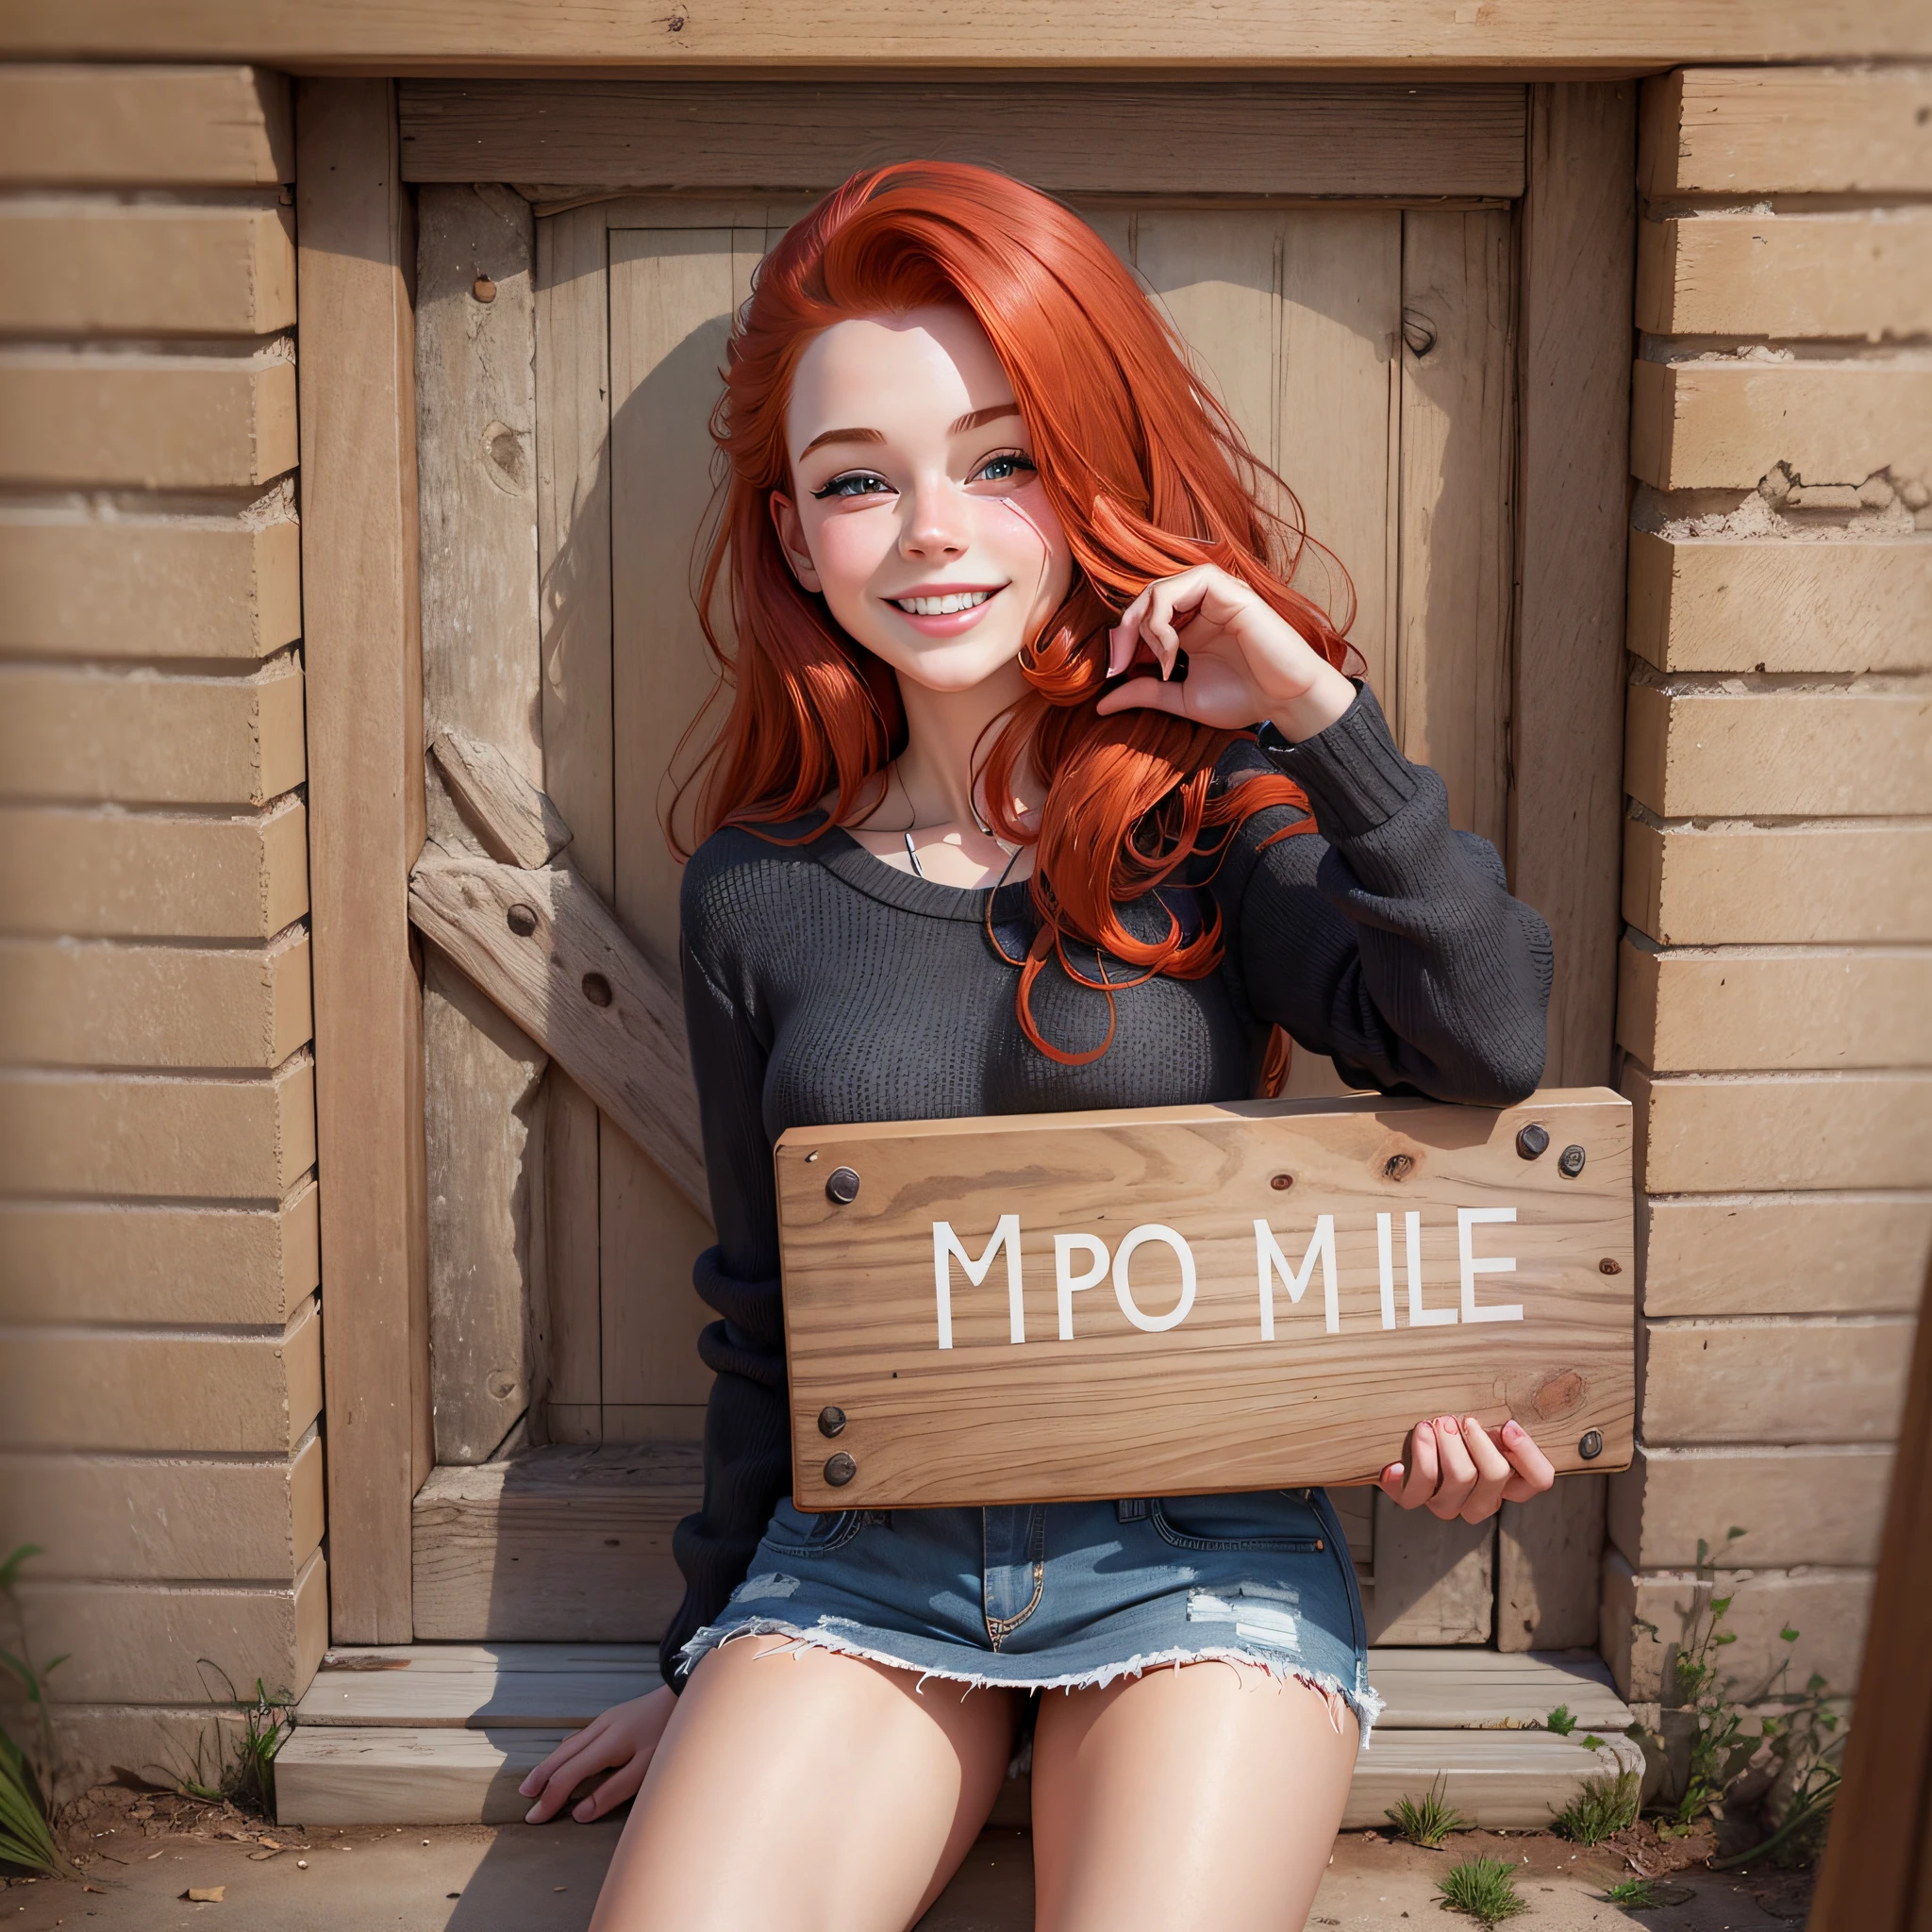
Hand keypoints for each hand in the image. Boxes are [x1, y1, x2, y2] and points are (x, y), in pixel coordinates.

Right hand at [518, 1686, 676, 1822]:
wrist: (683, 1694)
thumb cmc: (669, 1735)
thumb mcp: (646, 1769)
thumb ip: (613, 1791)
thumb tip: (579, 1813)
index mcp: (606, 1743)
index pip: (568, 1775)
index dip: (550, 1798)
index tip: (535, 1818)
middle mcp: (599, 1729)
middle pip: (561, 1757)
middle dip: (541, 1780)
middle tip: (525, 1801)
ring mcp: (605, 1722)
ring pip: (567, 1746)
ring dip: (549, 1765)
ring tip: (534, 1783)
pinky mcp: (612, 1719)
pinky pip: (578, 1738)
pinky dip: (564, 1753)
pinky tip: (563, 1756)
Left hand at [1095, 563, 1356, 743]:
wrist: (1284, 701)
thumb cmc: (1243, 699)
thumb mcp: (1181, 698)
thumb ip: (1144, 693)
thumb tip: (1100, 706)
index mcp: (1189, 625)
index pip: (1142, 616)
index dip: (1120, 640)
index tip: (1115, 674)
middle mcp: (1200, 606)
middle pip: (1144, 598)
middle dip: (1124, 630)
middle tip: (1121, 665)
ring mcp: (1214, 595)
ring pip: (1158, 589)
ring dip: (1146, 625)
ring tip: (1160, 661)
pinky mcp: (1228, 589)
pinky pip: (1183, 585)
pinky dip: (1164, 616)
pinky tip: (1172, 649)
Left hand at [1378, 1415, 1555, 1523]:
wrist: (1399, 1440)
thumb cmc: (1449, 1425)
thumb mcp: (1481, 1421)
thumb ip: (1501, 1425)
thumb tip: (1510, 1424)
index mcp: (1506, 1482)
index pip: (1539, 1479)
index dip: (1528, 1454)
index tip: (1508, 1425)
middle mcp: (1482, 1499)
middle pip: (1497, 1474)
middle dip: (1478, 1440)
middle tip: (1459, 1419)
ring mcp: (1450, 1503)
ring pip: (1460, 1479)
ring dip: (1447, 1445)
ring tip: (1434, 1423)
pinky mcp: (1417, 1500)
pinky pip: (1419, 1491)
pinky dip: (1417, 1462)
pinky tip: (1408, 1449)